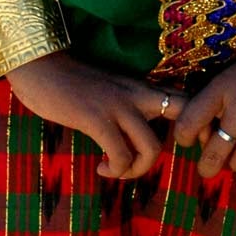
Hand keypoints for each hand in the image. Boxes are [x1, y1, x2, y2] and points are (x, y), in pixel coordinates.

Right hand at [7, 50, 184, 180]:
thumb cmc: (71, 83)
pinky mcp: (96, 118)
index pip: (185, 97)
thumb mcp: (111, 92)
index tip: (182, 144)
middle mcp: (137, 93)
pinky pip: (121, 154)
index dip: (195, 121)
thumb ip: (129, 107)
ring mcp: (118, 105)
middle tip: (158, 157)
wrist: (39, 66)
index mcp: (141, 86)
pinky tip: (103, 167)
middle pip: (185, 111)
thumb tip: (140, 136)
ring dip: (138, 169)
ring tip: (118, 169)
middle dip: (187, 140)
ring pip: (152, 147)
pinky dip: (116, 170)